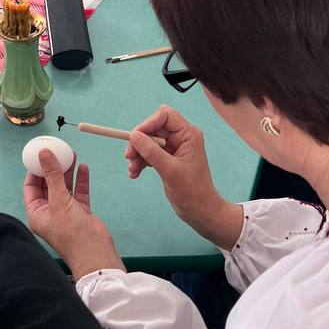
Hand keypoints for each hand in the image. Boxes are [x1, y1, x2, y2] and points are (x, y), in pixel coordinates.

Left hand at [23, 149, 122, 278]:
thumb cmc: (71, 232)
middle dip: (53, 167)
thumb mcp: (58, 200)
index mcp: (37, 213)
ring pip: (65, 186)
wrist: (95, 252)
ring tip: (71, 154)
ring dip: (68, 171)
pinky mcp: (80, 212)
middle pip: (49, 184)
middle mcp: (50, 212)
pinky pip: (79, 192)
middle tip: (57, 150)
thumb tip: (44, 153)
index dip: (35, 170)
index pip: (31, 187)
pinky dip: (81, 180)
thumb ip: (52, 175)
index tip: (40, 154)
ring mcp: (66, 211)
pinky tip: (83, 167)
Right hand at [125, 105, 242, 249]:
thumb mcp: (170, 170)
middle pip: (153, 129)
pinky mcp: (168, 159)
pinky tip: (135, 173)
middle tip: (128, 156)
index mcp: (188, 134)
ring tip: (132, 169)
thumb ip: (152, 151)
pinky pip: (150, 153)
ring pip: (149, 142)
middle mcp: (181, 138)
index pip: (165, 116)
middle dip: (140, 142)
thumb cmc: (192, 191)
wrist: (200, 212)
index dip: (148, 123)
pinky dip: (141, 161)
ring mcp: (174, 149)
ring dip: (138, 154)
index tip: (134, 137)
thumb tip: (134, 135)